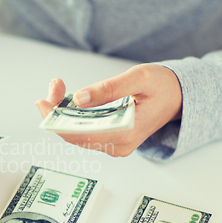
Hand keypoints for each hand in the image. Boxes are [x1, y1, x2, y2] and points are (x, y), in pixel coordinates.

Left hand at [35, 64, 181, 156]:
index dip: (58, 121)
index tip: (43, 102)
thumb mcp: (139, 77)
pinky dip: (71, 116)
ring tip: (57, 87)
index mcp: (127, 132)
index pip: (83, 135)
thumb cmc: (161, 86)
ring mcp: (113, 145)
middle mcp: (118, 145)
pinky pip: (83, 132)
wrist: (177, 98)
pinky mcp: (109, 140)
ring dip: (61, 113)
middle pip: (74, 135)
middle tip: (53, 86)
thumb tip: (79, 98)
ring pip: (76, 134)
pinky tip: (65, 98)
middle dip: (56, 112)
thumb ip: (109, 88)